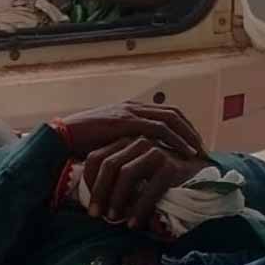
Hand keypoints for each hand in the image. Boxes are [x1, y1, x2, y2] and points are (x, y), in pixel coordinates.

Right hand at [61, 102, 204, 160]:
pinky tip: (184, 153)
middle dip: (190, 131)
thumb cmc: (81, 142)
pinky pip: (159, 129)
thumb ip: (125, 143)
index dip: (183, 127)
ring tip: (198, 152)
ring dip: (187, 136)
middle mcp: (133, 107)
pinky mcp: (126, 122)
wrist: (62, 136)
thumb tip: (139, 158)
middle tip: (202, 149)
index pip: (165, 113)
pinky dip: (175, 140)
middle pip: (173, 113)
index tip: (193, 144)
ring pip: (170, 119)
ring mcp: (130, 112)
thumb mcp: (109, 140)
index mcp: (130, 109)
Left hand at [81, 137, 207, 227]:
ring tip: (113, 219)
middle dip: (99, 192)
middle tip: (94, 214)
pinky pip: (149, 189)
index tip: (87, 200)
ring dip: (117, 199)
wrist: (199, 173)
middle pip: (108, 165)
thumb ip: (116, 176)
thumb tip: (93, 200)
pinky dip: (139, 208)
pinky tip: (135, 224)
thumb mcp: (134, 171)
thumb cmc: (160, 176)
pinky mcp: (170, 166)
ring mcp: (155, 151)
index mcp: (125, 140)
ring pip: (126, 174)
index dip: (88, 180)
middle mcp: (138, 142)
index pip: (96, 157)